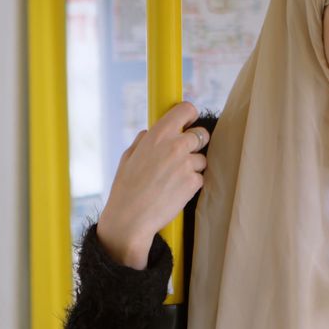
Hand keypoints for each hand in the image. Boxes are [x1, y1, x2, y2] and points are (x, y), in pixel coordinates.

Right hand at [97, 102, 209, 269]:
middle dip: (196, 143)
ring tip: (173, 180)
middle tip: (183, 155)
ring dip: (193, 167)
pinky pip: (199, 178)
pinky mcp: (193, 182)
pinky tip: (175, 191)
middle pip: (202, 134)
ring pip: (202, 159)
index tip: (188, 123)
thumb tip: (151, 132)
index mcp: (158, 134)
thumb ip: (144, 140)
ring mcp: (187, 164)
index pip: (186, 109)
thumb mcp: (128, 156)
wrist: (130, 218)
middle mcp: (175, 145)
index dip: (189, 115)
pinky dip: (191, 184)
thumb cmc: (126, 188)